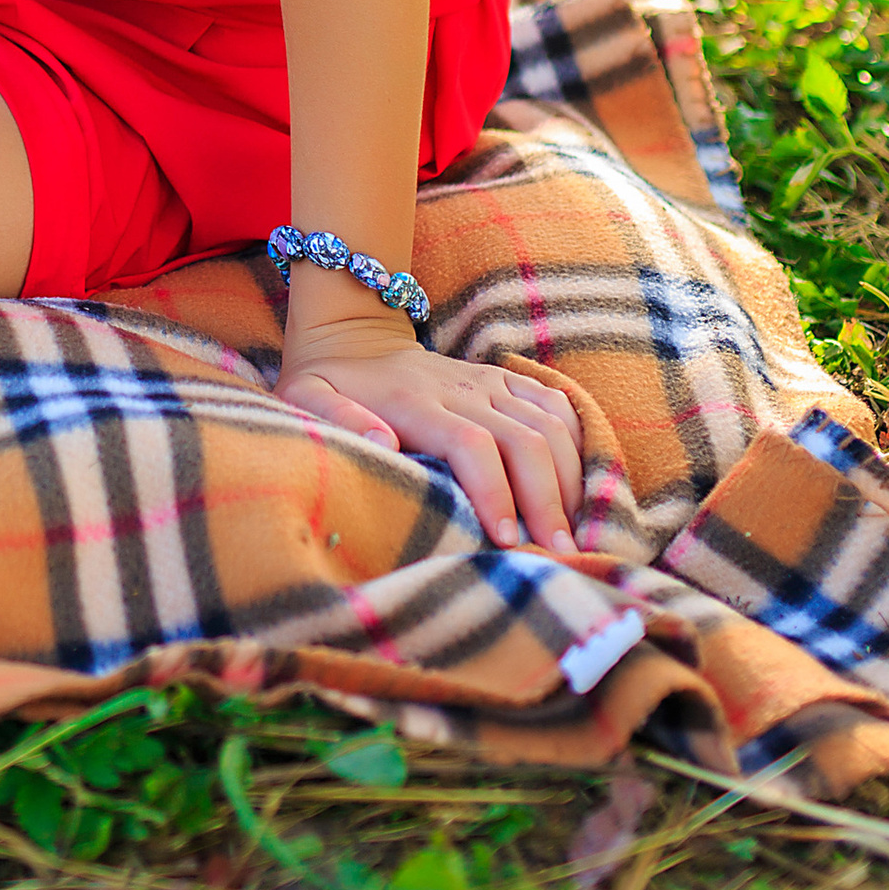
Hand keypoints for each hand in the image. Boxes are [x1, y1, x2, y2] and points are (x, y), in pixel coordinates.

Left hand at [275, 311, 586, 553]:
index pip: (470, 444)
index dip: (494, 491)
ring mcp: (487, 380)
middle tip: (559, 554)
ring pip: (549, 423)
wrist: (353, 336)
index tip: (507, 540)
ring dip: (569, 479)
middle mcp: (460, 387)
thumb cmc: (327, 383)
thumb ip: (339, 419)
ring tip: (574, 532)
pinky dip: (578, 441)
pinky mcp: (503, 378)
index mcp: (415, 401)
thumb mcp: (306, 397)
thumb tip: (382, 441)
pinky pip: (555, 402)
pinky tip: (582, 483)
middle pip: (524, 439)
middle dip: (546, 499)